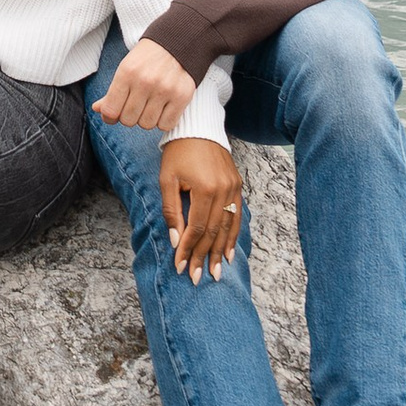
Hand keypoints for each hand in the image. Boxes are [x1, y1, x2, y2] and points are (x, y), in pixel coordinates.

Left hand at [89, 38, 196, 133]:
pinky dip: (163, 121)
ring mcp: (165, 90)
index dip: (110, 116)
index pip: (110, 111)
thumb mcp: (126, 68)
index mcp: (127, 73)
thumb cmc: (147, 59)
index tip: (116, 112)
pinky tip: (163, 109)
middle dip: (130, 116)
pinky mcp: (182, 97)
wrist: (178, 42)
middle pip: (128, 120)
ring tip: (151, 105)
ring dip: (147, 119)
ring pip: (147, 125)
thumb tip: (97, 110)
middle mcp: (145, 82)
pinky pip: (166, 125)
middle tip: (136, 105)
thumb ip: (112, 92)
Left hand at [163, 135, 243, 281]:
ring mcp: (234, 188)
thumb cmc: (178, 153)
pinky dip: (233, 236)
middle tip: (196, 278)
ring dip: (220, 251)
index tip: (180, 267)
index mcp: (205, 188)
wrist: (198, 127)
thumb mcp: (167, 180)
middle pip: (213, 232)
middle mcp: (224, 190)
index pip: (196, 228)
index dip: (187, 250)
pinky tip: (228, 252)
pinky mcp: (238, 185)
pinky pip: (237, 216)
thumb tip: (175, 241)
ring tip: (215, 272)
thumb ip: (172, 210)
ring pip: (228, 227)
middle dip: (203, 256)